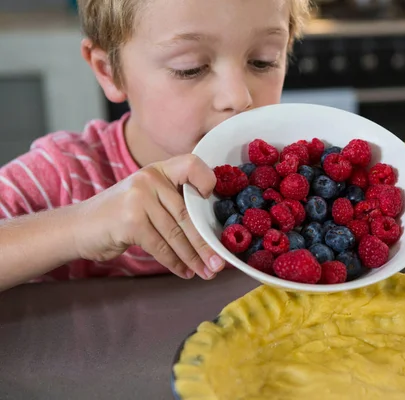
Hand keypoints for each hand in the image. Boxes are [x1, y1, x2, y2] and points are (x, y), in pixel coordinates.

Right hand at [73, 154, 224, 279]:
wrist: (78, 228)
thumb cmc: (119, 216)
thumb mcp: (146, 198)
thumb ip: (172, 203)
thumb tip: (210, 232)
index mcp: (159, 170)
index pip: (192, 165)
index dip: (208, 182)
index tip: (214, 206)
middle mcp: (150, 179)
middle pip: (188, 213)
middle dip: (206, 243)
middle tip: (220, 262)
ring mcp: (139, 198)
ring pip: (177, 233)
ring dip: (194, 257)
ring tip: (206, 272)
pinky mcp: (131, 221)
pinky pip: (162, 246)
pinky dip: (175, 263)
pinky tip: (185, 272)